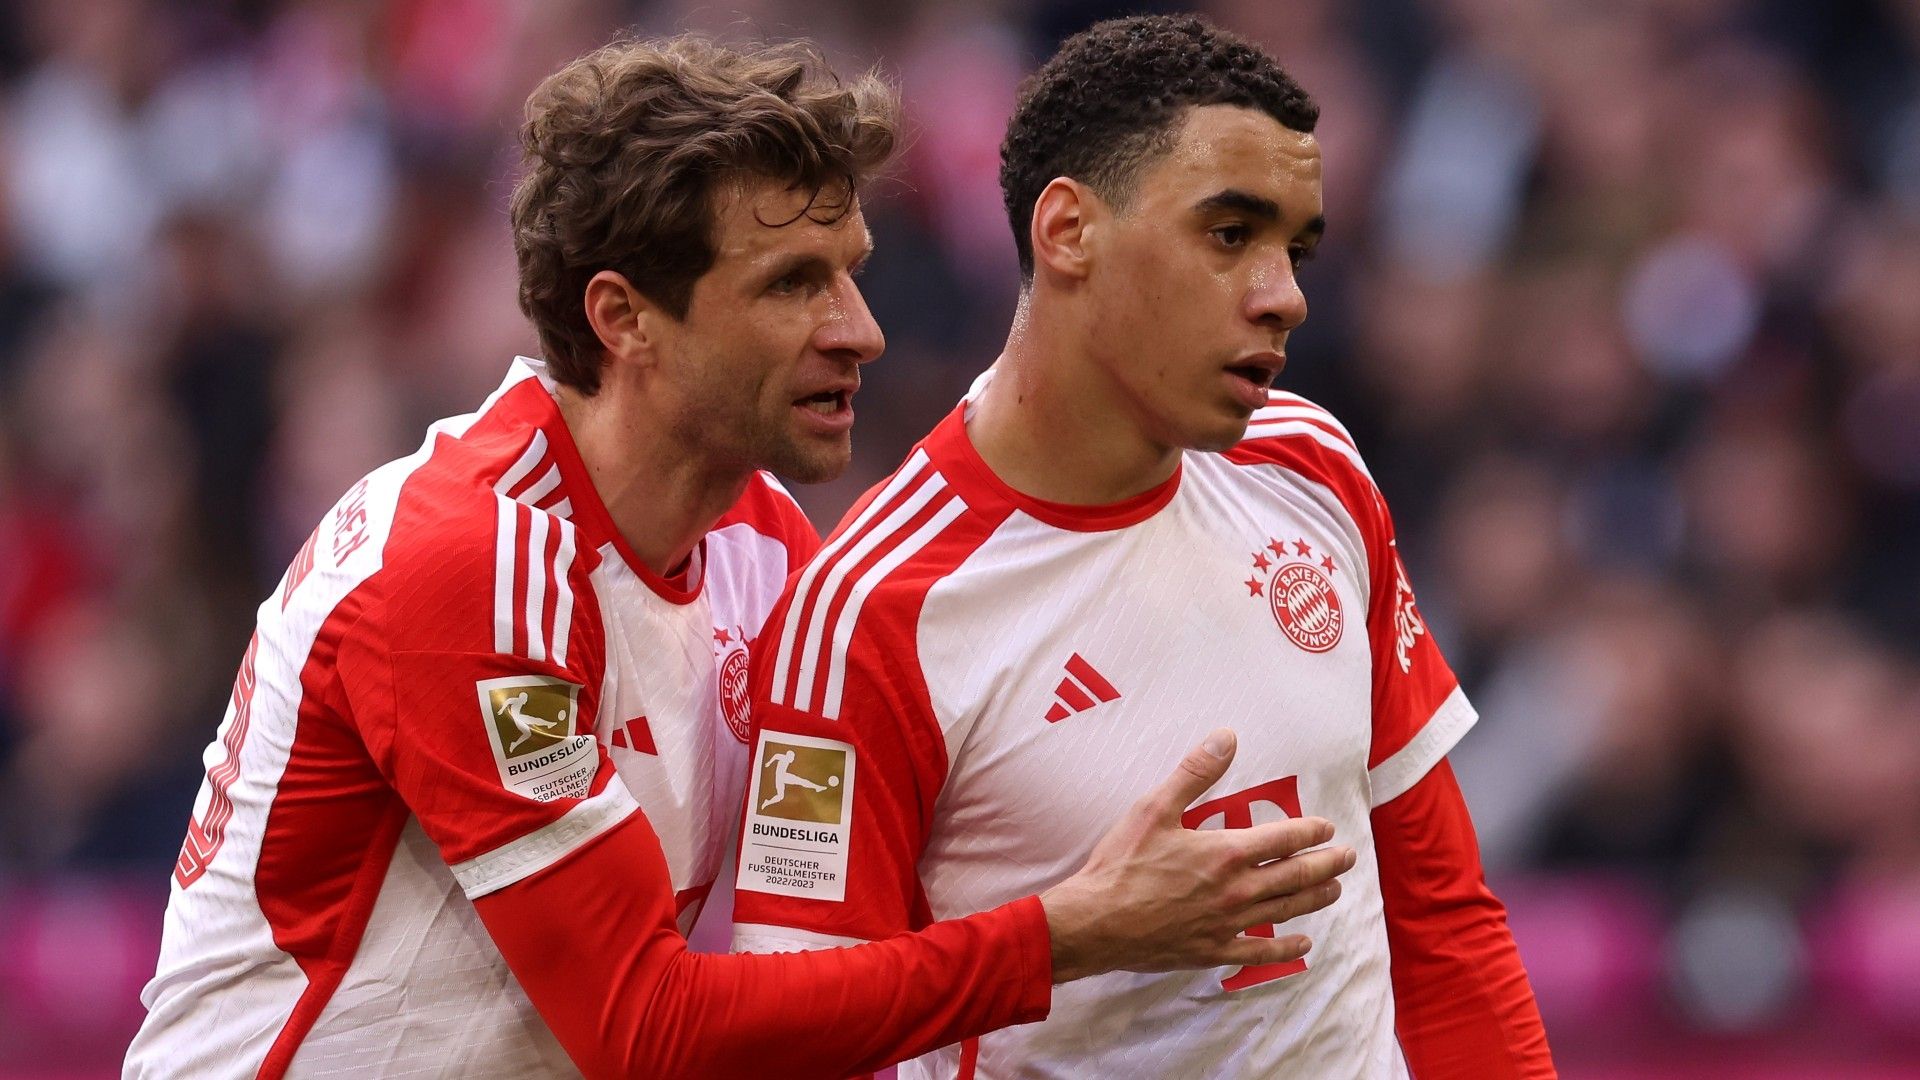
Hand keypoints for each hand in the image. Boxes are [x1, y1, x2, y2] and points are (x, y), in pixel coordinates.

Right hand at [1038, 728, 1355, 982]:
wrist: (1096, 921)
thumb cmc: (1122, 863)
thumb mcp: (1154, 808)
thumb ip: (1195, 773)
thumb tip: (1226, 737)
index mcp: (1225, 852)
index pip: (1283, 838)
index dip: (1310, 831)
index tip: (1326, 828)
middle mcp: (1236, 890)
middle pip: (1294, 876)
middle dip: (1325, 865)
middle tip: (1347, 858)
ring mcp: (1228, 924)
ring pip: (1284, 911)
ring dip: (1314, 899)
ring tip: (1334, 891)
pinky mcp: (1213, 950)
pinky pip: (1260, 952)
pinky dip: (1286, 949)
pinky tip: (1303, 945)